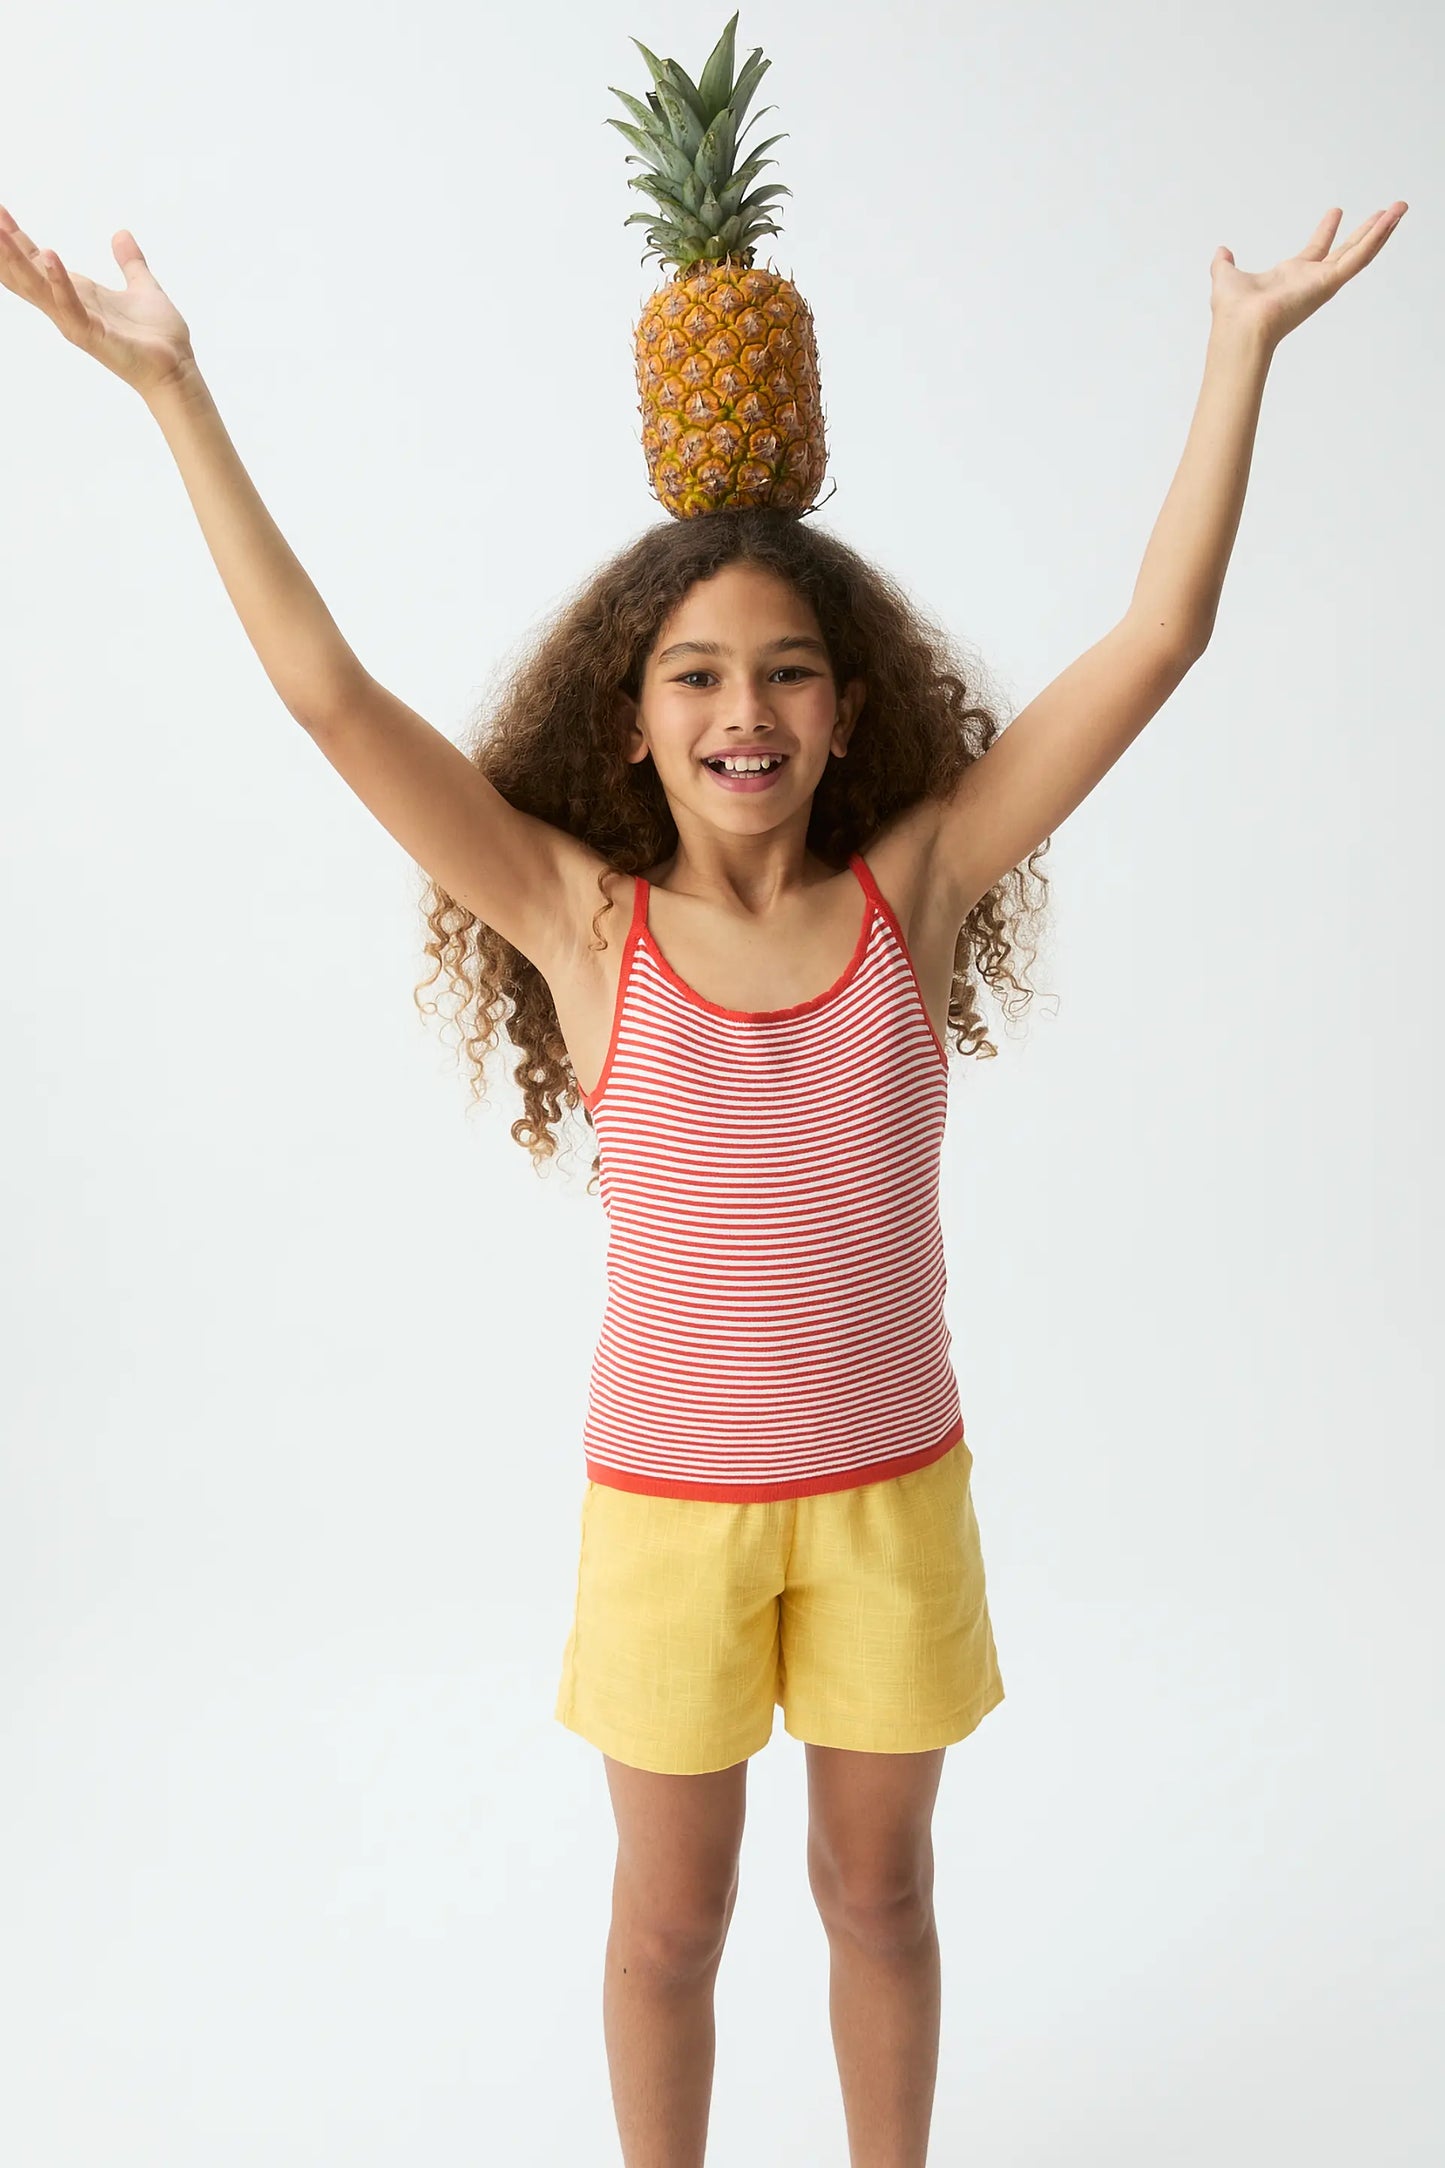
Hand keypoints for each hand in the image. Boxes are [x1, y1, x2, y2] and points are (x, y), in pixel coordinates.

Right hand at [0, 207, 195, 396]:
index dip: (15, 239)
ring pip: (37, 288)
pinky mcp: (93, 335)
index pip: (34, 262)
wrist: (178, 369)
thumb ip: (129, 261)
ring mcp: (77, 322)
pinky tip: (50, 255)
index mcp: (76, 293)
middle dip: (4, 247)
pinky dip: (59, 281)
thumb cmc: (158, 336)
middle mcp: (68, 307)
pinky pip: (69, 306)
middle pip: (24, 274)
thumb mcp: (142, 286)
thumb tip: (121, 234)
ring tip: (0, 229)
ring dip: (17, 259)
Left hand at [1209, 202, 1407, 350]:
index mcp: (1292, 276)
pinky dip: (1377, 237)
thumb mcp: (1226, 276)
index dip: (1326, 230)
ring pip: (1361, 252)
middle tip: (1386, 212)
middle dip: (1366, 231)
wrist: (1241, 328)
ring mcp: (1324, 282)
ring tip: (1400, 208)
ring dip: (1383, 230)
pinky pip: (1360, 257)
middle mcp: (1312, 280)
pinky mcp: (1330, 283)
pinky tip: (1392, 219)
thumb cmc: (1233, 311)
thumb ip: (1225, 264)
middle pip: (1347, 249)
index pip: (1316, 249)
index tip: (1336, 211)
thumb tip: (1221, 253)